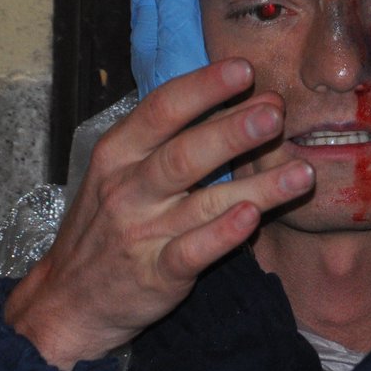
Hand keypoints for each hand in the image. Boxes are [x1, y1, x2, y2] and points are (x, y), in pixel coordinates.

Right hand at [4, 59, 314, 369]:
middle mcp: (127, 189)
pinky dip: (221, 235)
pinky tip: (252, 218)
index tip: (244, 69)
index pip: (161, 110)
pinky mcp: (155, 275)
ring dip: (255, 187)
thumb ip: (170, 137)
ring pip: (203, 204)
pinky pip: (191, 252)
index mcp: (118, 153)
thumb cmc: (108, 224)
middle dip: (231, 131)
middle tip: (275, 113)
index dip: (203, 88)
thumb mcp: (120, 171)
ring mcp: (141, 233)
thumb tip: (246, 100)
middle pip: (183, 154)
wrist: (68, 301)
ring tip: (302, 172)